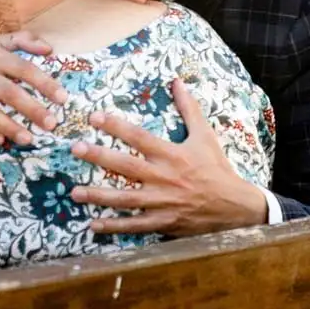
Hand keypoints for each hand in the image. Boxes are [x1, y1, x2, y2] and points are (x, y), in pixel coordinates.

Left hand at [71, 79, 267, 236]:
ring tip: (75, 192)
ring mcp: (162, 202)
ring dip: (99, 196)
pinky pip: (135, 225)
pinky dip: (114, 226)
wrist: (235, 206)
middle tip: (75, 149)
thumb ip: (189, 109)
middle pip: (125, 167)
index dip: (115, 126)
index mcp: (172, 155)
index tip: (93, 117)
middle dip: (99, 157)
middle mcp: (164, 178)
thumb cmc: (217, 169)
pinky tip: (94, 224)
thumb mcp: (205, 136)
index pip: (139, 137)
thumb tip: (177, 82)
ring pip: (125, 199)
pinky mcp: (163, 222)